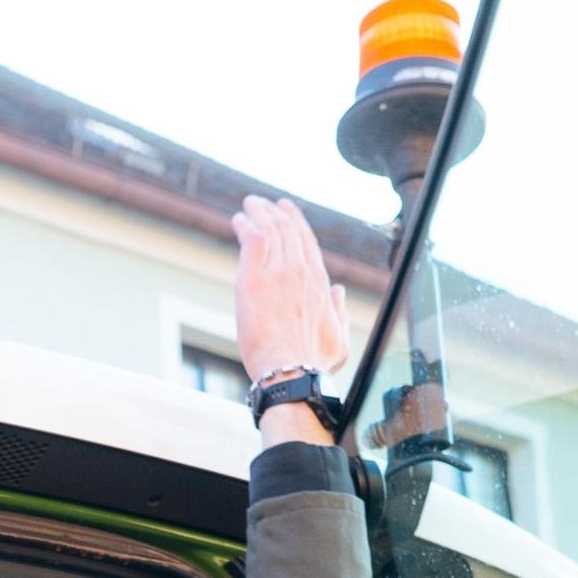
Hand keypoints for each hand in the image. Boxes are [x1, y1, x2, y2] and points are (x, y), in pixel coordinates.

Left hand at [233, 196, 348, 433]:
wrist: (292, 373)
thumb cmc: (314, 365)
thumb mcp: (339, 339)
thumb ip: (338, 312)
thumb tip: (339, 291)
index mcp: (320, 283)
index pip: (308, 243)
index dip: (297, 224)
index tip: (288, 212)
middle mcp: (301, 271)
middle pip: (288, 230)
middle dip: (276, 212)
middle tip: (265, 203)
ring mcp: (278, 273)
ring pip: (270, 229)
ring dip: (259, 213)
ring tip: (249, 205)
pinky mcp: (253, 280)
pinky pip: (252, 239)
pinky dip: (245, 225)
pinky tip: (238, 220)